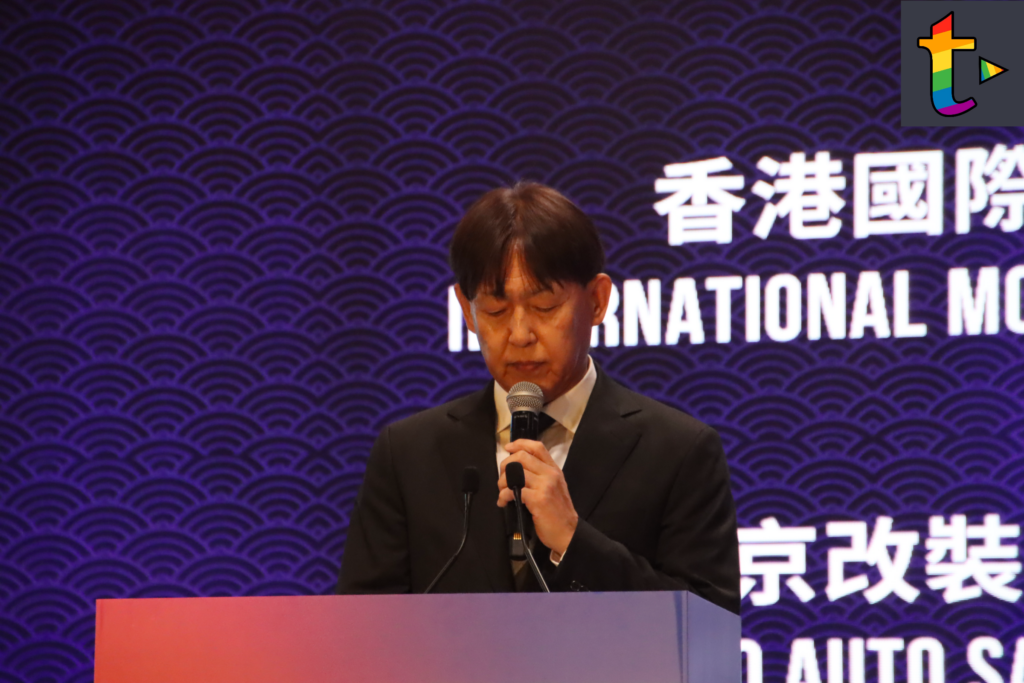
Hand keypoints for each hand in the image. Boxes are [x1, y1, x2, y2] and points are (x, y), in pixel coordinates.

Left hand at [497, 439, 577, 555]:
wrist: (568, 532)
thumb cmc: (558, 512)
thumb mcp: (554, 487)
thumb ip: (540, 475)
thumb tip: (517, 468)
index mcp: (554, 469)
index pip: (537, 447)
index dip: (520, 444)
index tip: (508, 448)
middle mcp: (550, 474)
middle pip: (522, 456)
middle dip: (505, 465)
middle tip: (502, 478)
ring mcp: (544, 485)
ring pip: (514, 472)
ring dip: (502, 482)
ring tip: (502, 492)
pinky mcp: (537, 499)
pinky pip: (512, 490)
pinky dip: (503, 496)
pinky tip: (503, 502)